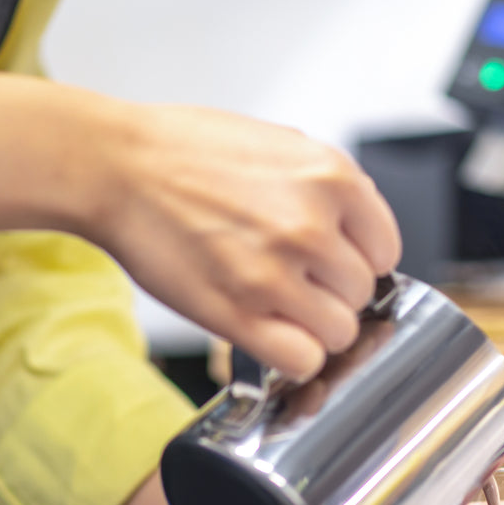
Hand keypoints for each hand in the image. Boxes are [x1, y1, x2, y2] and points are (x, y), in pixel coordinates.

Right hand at [91, 104, 402, 380]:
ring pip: (338, 334)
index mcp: (331, 177)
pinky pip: (301, 360)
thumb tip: (357, 233)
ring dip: (311, 330)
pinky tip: (268, 336)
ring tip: (277, 310)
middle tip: (293, 284)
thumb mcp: (278, 144)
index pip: (386, 250)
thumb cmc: (185, 153)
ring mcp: (276, 275)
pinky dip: (290, 357)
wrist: (118, 168)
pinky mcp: (239, 315)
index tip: (334, 267)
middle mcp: (311, 226)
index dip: (358, 262)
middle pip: (361, 295)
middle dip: (330, 295)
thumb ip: (326, 189)